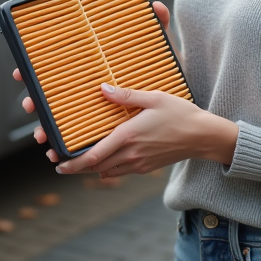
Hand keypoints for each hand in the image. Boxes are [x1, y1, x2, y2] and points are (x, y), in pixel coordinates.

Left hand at [54, 83, 237, 176]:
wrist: (202, 136)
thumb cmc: (180, 114)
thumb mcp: (154, 98)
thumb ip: (126, 96)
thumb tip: (102, 89)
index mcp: (129, 136)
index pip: (94, 156)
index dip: (73, 163)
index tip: (58, 164)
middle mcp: (131, 153)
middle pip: (96, 168)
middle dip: (76, 168)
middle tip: (59, 164)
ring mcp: (139, 163)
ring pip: (107, 171)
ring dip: (90, 169)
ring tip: (76, 163)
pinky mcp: (146, 167)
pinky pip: (120, 172)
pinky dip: (107, 169)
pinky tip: (103, 163)